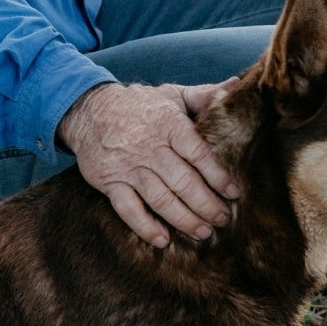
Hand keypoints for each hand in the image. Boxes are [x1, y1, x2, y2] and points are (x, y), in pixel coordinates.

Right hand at [57, 80, 240, 248]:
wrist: (89, 111)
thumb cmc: (139, 105)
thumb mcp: (171, 95)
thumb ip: (204, 95)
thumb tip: (237, 86)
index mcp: (168, 124)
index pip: (198, 153)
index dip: (218, 175)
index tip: (234, 192)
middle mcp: (149, 146)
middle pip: (183, 181)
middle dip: (206, 204)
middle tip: (223, 219)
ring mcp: (129, 166)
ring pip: (160, 199)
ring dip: (184, 219)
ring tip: (203, 232)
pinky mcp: (111, 182)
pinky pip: (129, 209)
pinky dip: (145, 227)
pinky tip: (162, 239)